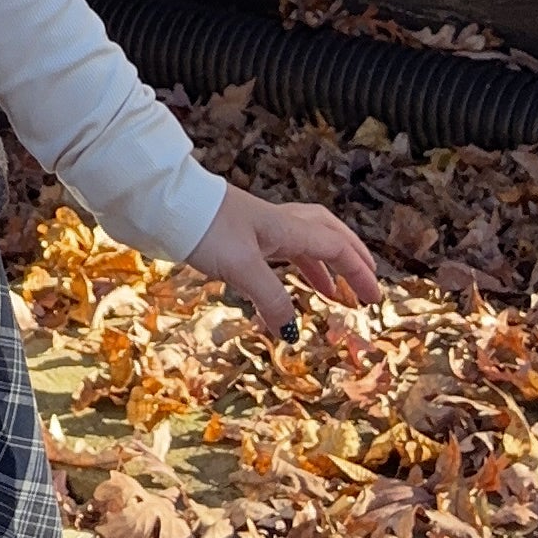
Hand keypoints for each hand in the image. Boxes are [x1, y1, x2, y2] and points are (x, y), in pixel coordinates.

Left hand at [183, 185, 379, 332]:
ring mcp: (257, 226)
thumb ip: (272, 299)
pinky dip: (290, 268)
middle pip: (327, 234)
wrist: (163, 203)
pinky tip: (281, 289)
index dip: (358, 272)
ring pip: (303, 241)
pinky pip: (278, 249)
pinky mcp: (238, 233)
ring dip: (321, 265)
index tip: (374, 300)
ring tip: (330, 293)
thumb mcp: (242, 268)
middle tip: (365, 284)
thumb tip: (292, 333)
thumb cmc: (205, 229)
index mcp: (287, 227)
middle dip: (350, 259)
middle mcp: (278, 222)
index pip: (336, 247)